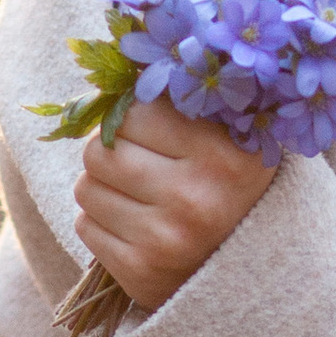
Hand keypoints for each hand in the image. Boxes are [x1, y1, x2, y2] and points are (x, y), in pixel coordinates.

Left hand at [75, 99, 276, 312]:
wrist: (251, 271)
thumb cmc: (229, 188)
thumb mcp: (231, 139)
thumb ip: (184, 101)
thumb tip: (118, 64)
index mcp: (223, 155)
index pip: (133, 112)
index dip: (135, 118)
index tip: (153, 132)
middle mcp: (196, 199)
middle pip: (99, 150)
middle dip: (109, 152)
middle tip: (135, 162)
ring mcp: (166, 240)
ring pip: (85, 188)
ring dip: (102, 188)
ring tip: (137, 195)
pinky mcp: (140, 272)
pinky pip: (85, 226)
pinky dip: (101, 223)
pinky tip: (134, 226)